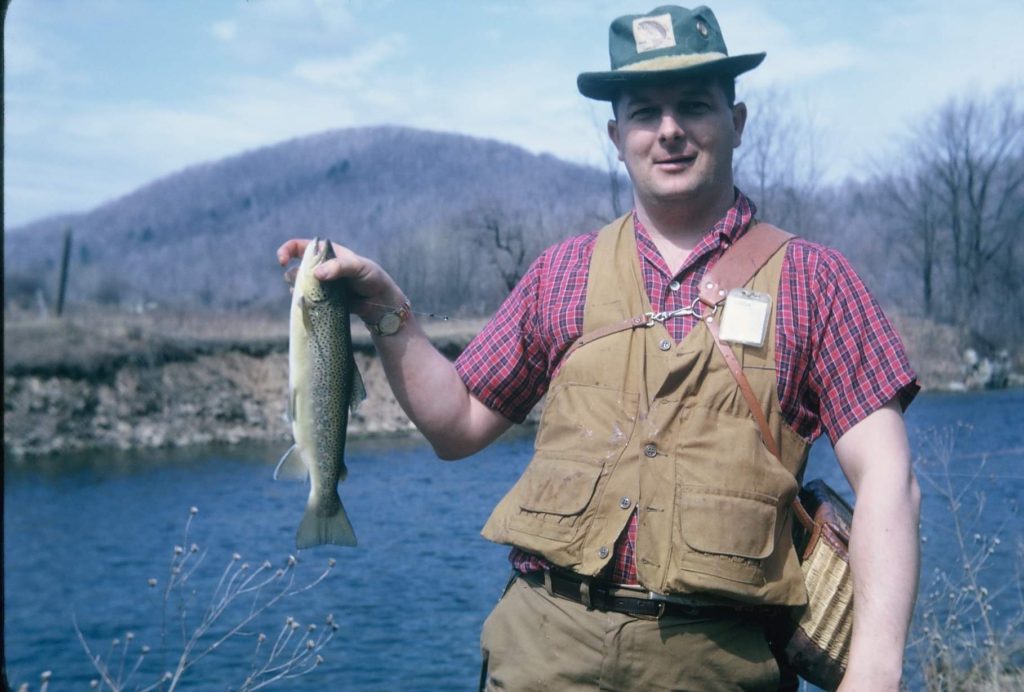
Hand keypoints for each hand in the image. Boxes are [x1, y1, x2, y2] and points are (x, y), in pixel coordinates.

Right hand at [276, 238, 407, 323]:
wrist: (379, 302)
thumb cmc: (372, 278)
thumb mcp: (358, 267)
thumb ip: (338, 267)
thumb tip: (316, 274)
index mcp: (327, 253)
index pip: (300, 246)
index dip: (287, 250)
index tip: (282, 261)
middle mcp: (321, 267)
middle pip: (296, 268)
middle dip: (295, 276)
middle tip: (306, 284)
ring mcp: (321, 284)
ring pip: (299, 286)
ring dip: (299, 291)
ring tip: (315, 296)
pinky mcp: (323, 300)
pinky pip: (306, 300)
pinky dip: (305, 303)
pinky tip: (314, 305)